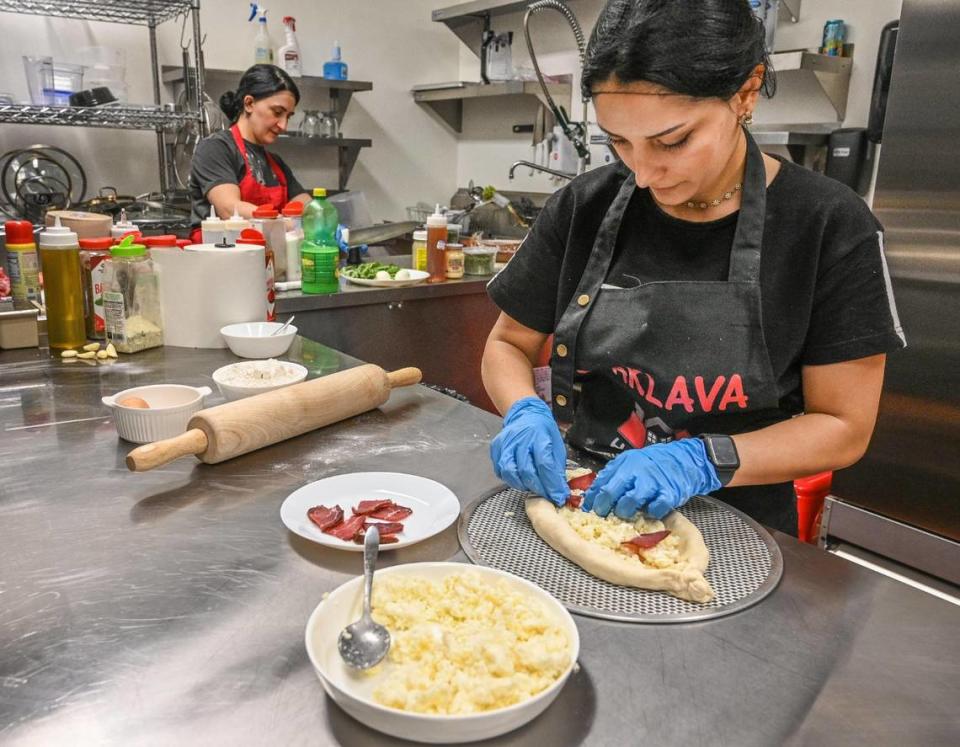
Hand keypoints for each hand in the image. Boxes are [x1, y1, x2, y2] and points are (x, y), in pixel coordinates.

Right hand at [490, 397, 568, 505]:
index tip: (558, 495)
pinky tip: (520, 479)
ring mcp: (505, 443)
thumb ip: (556, 467)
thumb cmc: (543, 430)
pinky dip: (511, 479)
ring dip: (522, 485)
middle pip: (527, 470)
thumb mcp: (556, 445)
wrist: (525, 414)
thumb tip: (558, 490)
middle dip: (538, 488)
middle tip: (546, 495)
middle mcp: (520, 438)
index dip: (552, 484)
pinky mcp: (496, 448)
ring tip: (532, 487)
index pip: (544, 464)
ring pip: (510, 472)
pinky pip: (500, 470)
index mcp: (539, 435)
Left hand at [582, 438, 721, 519]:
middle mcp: (636, 472)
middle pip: (611, 492)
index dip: (592, 499)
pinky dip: (650, 513)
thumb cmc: (653, 463)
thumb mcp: (630, 462)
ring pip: (629, 502)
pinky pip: (654, 509)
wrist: (684, 460)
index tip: (588, 509)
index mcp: (624, 463)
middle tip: (602, 515)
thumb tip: (594, 493)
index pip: (602, 483)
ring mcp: (652, 483)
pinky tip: (649, 511)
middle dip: (603, 507)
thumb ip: (614, 475)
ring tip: (625, 513)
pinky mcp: (668, 494)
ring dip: (624, 511)